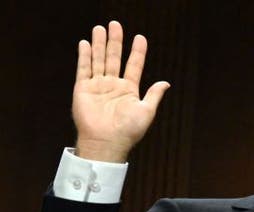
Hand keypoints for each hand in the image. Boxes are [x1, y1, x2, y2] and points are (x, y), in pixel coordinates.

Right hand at [72, 20, 169, 161]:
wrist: (107, 142)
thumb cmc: (129, 131)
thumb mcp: (146, 111)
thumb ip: (154, 95)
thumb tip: (166, 83)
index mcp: (129, 90)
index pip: (134, 65)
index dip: (137, 52)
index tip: (140, 38)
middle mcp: (113, 85)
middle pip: (114, 58)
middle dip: (115, 41)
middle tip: (115, 24)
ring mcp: (98, 86)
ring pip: (99, 60)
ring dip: (99, 44)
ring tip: (100, 28)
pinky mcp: (83, 89)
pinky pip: (84, 69)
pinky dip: (84, 56)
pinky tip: (84, 43)